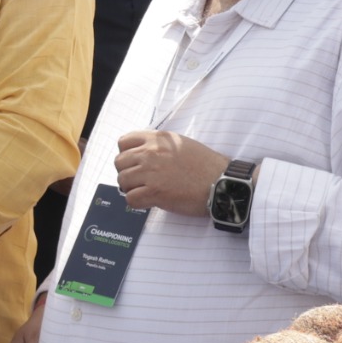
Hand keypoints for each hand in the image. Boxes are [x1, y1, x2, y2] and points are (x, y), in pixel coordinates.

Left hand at [113, 129, 229, 216]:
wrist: (222, 182)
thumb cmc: (206, 165)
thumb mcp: (181, 144)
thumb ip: (159, 145)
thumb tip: (141, 154)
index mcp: (157, 139)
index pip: (123, 142)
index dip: (126, 154)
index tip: (134, 163)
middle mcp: (150, 153)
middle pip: (119, 163)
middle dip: (127, 172)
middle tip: (140, 180)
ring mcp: (151, 172)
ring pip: (122, 181)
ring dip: (131, 188)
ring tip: (145, 191)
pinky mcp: (155, 192)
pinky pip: (130, 199)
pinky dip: (137, 203)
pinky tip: (149, 202)